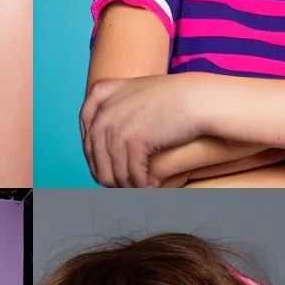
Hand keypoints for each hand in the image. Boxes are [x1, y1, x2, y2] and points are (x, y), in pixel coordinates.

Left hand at [79, 74, 198, 187]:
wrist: (196, 99)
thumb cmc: (175, 97)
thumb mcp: (138, 93)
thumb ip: (118, 108)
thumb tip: (109, 139)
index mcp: (101, 93)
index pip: (87, 136)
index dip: (96, 159)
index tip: (108, 171)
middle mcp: (103, 110)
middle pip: (96, 159)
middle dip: (110, 177)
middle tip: (124, 189)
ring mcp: (116, 126)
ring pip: (112, 172)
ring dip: (126, 186)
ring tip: (138, 191)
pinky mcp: (132, 141)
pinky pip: (131, 174)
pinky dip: (140, 185)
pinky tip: (150, 188)